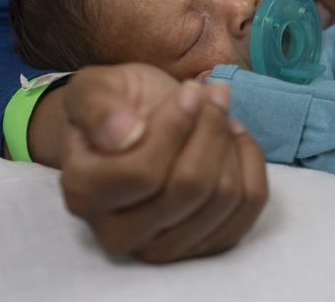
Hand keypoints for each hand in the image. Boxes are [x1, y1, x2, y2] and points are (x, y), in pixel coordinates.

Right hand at [58, 63, 267, 262]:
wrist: (134, 126)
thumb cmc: (115, 106)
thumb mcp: (94, 88)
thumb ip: (99, 108)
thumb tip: (124, 135)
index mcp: (83, 192)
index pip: (142, 173)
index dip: (177, 125)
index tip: (191, 88)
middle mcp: (117, 232)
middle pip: (190, 188)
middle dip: (211, 129)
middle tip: (214, 95)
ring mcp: (163, 246)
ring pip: (224, 198)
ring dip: (231, 143)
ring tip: (219, 114)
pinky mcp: (205, 244)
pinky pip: (250, 204)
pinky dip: (252, 163)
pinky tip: (235, 138)